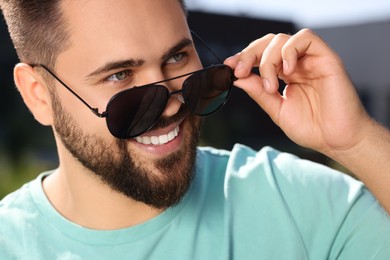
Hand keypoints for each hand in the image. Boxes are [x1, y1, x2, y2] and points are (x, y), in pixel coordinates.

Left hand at [224, 28, 370, 156]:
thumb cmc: (312, 128)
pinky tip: (286, 71)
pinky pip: (306, 39)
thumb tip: (238, 78)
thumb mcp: (277, 110)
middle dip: (249, 54)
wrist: (336, 140)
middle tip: (239, 70)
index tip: (228, 67)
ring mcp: (310, 60)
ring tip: (270, 85)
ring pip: (282, 40)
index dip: (243, 58)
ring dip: (268, 58)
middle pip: (268, 43)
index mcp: (284, 76)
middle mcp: (296, 65)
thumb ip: (259, 92)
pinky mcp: (326, 58)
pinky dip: (289, 50)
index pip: (261, 56)